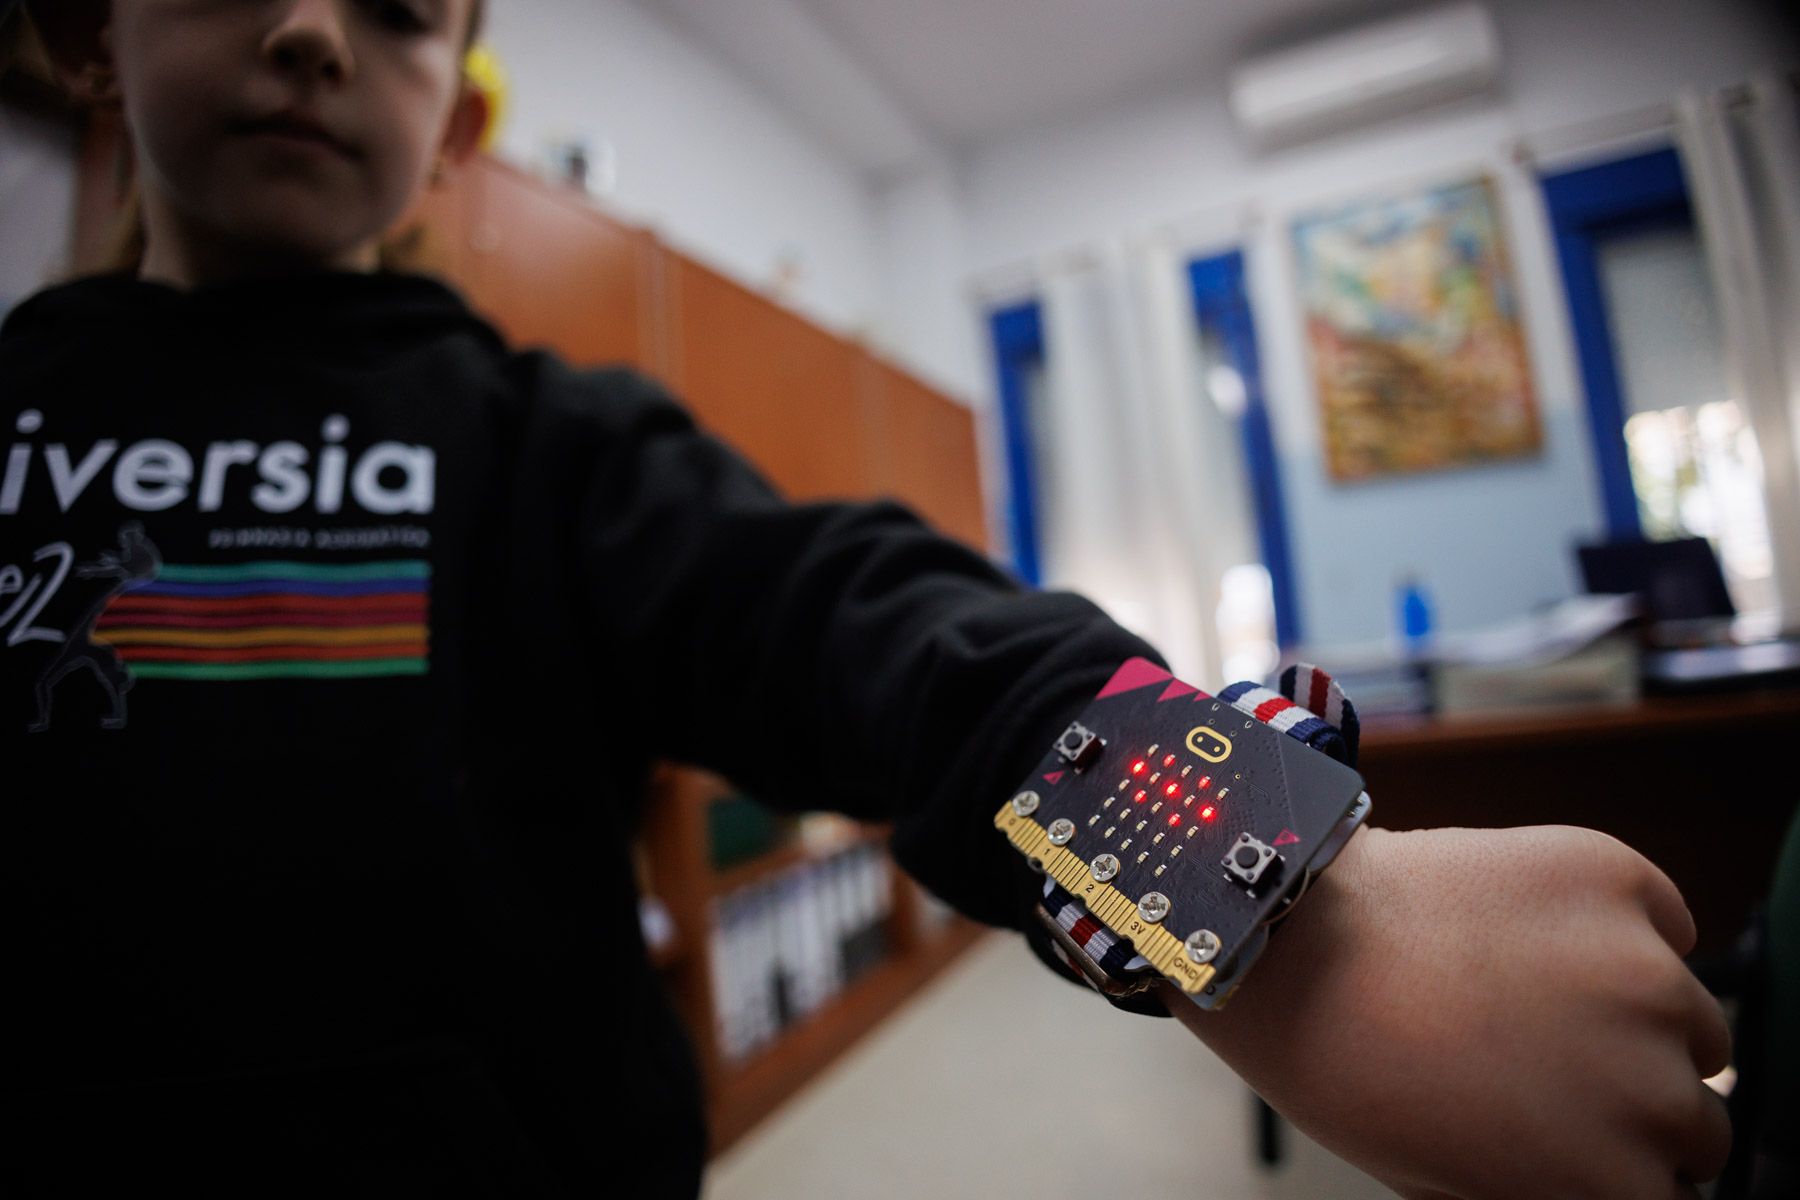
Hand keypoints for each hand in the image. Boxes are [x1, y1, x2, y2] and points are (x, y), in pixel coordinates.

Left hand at [1161, 825, 1732, 1199]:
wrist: (1296, 949)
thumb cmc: (1347, 1066)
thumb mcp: (1450, 1178)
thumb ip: (1547, 1186)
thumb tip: (1592, 1169)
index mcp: (1618, 1187)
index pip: (1671, 1190)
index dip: (1618, 1158)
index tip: (1577, 1131)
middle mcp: (1659, 1096)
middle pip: (1695, 1115)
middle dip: (1632, 1094)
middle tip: (1549, 1060)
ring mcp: (1648, 981)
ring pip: (1690, 1017)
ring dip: (1636, 1010)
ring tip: (1534, 989)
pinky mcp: (1619, 883)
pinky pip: (1660, 915)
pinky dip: (1618, 922)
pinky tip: (1539, 926)